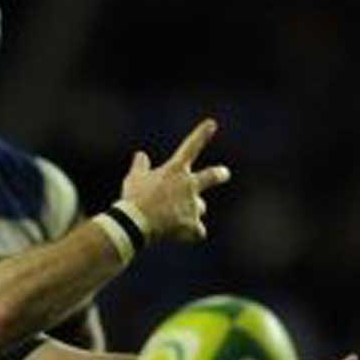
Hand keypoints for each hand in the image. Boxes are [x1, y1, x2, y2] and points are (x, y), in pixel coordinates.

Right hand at [118, 119, 232, 244]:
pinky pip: (197, 232)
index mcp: (175, 170)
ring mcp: (193, 205)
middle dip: (219, 174)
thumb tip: (141, 155)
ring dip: (190, 212)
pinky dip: (191, 234)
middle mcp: (189, 184)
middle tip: (224, 173)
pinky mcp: (193, 225)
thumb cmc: (134, 199)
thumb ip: (140, 166)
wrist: (137, 223)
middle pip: (212, 176)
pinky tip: (180, 236)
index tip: (212, 123)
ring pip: (198, 208)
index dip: (202, 134)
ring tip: (171, 219)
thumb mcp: (134, 179)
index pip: (191, 147)